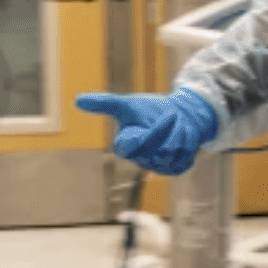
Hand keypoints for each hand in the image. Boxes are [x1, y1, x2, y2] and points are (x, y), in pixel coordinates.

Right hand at [77, 89, 219, 176]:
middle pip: (154, 147)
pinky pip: (187, 155)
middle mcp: (141, 160)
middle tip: (171, 113)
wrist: (180, 114)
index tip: (139, 130)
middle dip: (164, 127)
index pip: (126, 148)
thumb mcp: (127, 104)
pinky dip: (190, 140)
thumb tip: (77, 100)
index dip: (134, 140)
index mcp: (126, 147)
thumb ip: (104, 104)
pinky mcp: (178, 167)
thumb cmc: (149, 110)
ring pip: (173, 150)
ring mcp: (161, 166)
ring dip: (180, 131)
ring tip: (178, 122)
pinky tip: (186, 133)